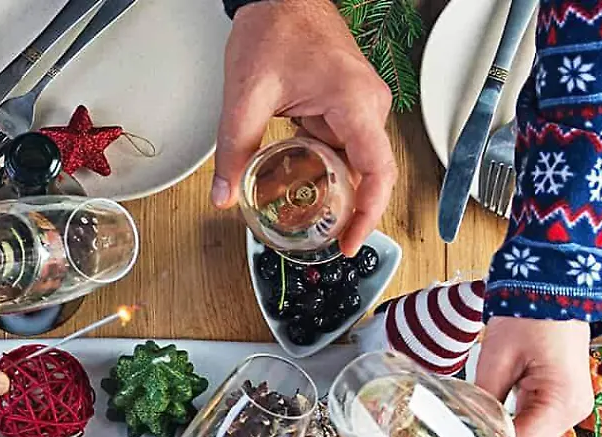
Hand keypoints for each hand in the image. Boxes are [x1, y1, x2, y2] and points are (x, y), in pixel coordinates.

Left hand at [212, 0, 394, 254]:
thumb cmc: (274, 28)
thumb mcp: (245, 97)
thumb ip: (234, 150)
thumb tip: (223, 194)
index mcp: (354, 102)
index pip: (378, 171)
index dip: (368, 215)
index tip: (351, 243)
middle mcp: (368, 104)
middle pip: (368, 173)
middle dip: (344, 209)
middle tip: (315, 237)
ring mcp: (361, 104)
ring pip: (354, 161)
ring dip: (330, 187)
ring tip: (300, 212)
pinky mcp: (348, 104)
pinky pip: (343, 145)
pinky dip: (324, 167)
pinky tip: (298, 181)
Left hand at [476, 317, 593, 436]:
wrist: (553, 290)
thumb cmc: (528, 317)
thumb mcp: (496, 359)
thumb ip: (482, 403)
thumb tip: (464, 434)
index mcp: (562, 403)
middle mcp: (573, 414)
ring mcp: (571, 410)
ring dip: (502, 436)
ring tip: (471, 426)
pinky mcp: (562, 404)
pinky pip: (533, 426)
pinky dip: (511, 424)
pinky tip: (490, 416)